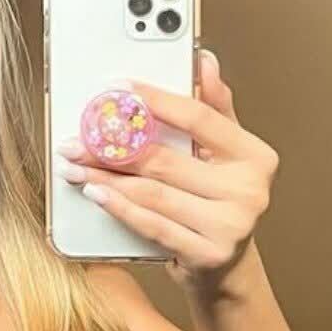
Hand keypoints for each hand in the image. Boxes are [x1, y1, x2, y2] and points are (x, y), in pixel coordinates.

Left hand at [54, 48, 278, 292]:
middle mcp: (249, 191)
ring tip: (76, 166)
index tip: (118, 88)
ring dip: (106, 178)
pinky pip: (152, 225)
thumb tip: (204, 61)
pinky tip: (95, 193)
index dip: (155, 100)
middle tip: (78, 138)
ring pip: (153, 193)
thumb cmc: (219, 204)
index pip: (199, 118)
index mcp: (255, 156)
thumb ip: (215, 110)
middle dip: (114, 148)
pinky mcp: (206, 254)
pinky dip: (119, 207)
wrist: (226, 270)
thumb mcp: (225, 155)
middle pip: (167, 159)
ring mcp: (230, 226)